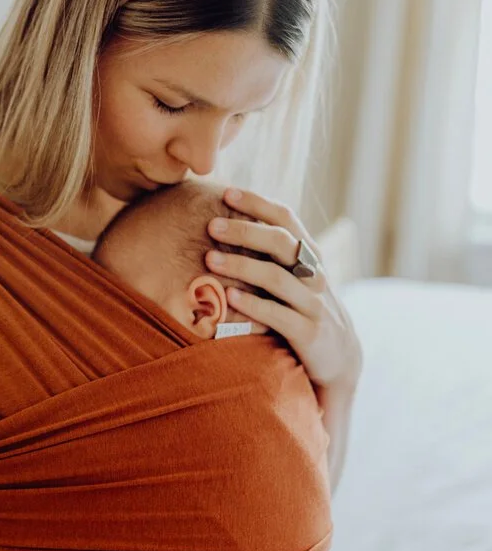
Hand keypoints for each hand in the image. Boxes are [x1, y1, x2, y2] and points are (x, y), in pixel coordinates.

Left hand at [205, 189, 362, 391]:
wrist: (341, 357)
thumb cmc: (305, 308)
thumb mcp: (297, 276)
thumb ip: (274, 253)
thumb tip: (231, 222)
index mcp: (310, 254)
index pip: (286, 218)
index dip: (258, 203)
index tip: (226, 193)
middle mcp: (315, 274)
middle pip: (282, 243)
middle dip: (245, 231)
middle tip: (211, 226)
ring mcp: (314, 303)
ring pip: (278, 278)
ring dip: (242, 266)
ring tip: (210, 260)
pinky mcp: (309, 333)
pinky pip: (278, 316)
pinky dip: (253, 305)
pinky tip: (229, 297)